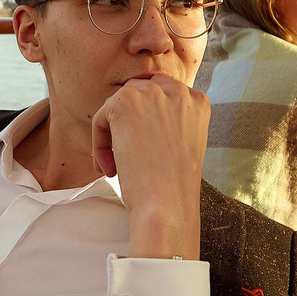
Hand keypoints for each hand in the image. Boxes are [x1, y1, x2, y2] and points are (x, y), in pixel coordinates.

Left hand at [90, 74, 208, 259]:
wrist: (168, 203)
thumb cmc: (175, 186)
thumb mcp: (184, 145)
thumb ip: (171, 123)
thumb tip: (140, 119)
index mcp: (198, 101)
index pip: (164, 94)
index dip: (147, 120)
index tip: (142, 148)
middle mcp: (178, 92)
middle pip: (140, 93)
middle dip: (128, 122)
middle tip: (125, 156)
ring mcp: (152, 94)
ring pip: (119, 104)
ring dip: (113, 134)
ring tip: (116, 166)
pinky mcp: (125, 103)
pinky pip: (102, 117)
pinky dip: (99, 143)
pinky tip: (110, 169)